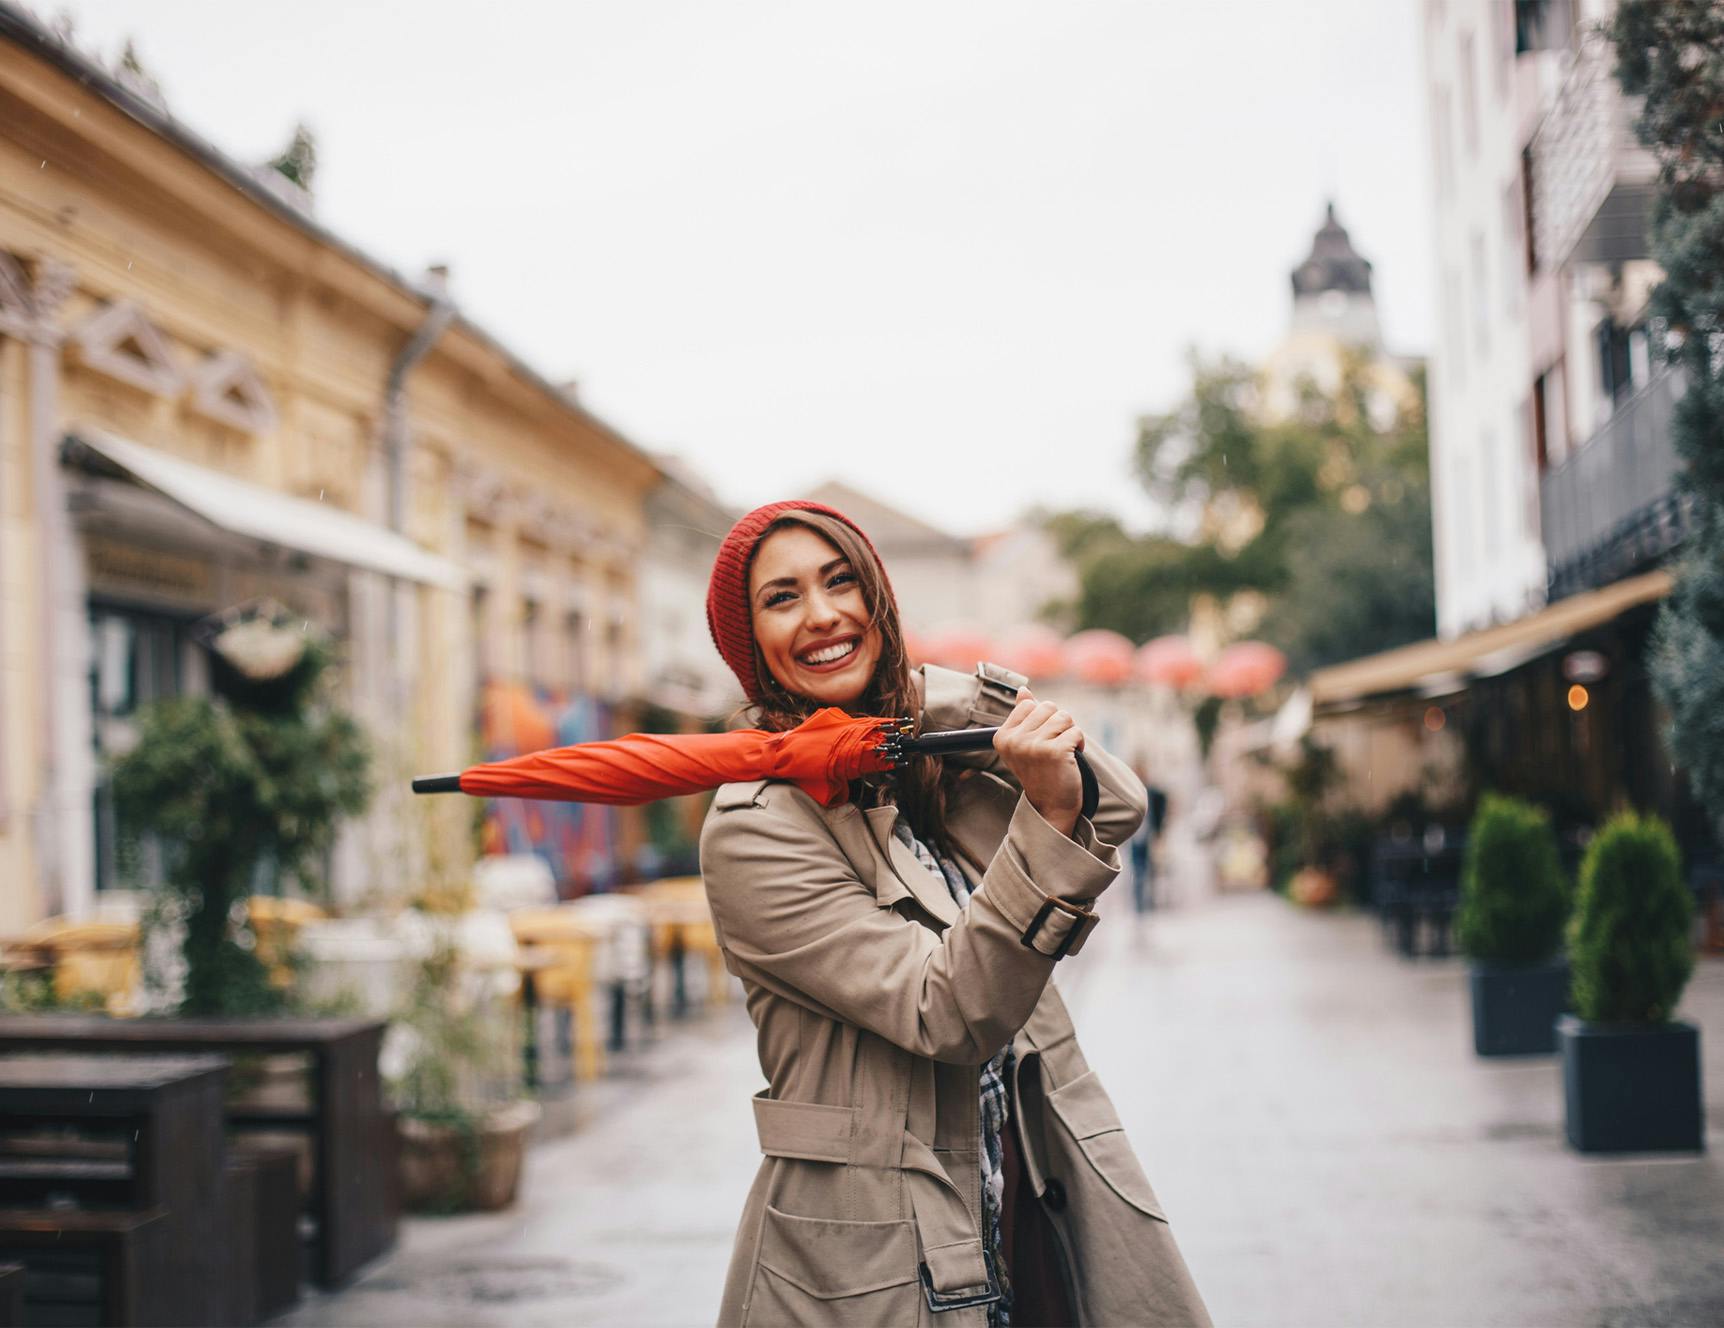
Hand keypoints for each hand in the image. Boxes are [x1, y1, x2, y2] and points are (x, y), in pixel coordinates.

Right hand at [992, 687, 1084, 835]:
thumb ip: (1022, 717)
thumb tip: (1023, 690)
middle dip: (1058, 723)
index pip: (1028, 704)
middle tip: (1055, 745)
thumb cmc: (1040, 773)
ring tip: (1064, 750)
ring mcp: (1033, 746)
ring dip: (1070, 732)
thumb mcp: (1024, 744)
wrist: (1051, 806)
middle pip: (1047, 707)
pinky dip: (1079, 743)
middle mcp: (1015, 740)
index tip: (1042, 739)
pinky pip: (1076, 731)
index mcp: (1002, 737)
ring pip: (1064, 717)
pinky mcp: (1054, 751)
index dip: (1043, 718)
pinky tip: (1073, 757)